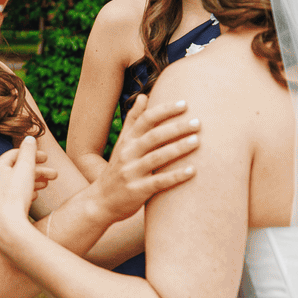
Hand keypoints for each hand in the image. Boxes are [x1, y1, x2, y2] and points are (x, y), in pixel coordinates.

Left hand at [0, 137, 47, 243]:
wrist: (6, 229)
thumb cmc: (15, 197)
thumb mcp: (25, 169)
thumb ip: (28, 151)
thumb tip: (29, 138)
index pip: (15, 155)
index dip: (33, 154)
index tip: (47, 159)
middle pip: (14, 171)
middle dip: (36, 172)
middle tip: (54, 176)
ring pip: (11, 186)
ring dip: (30, 184)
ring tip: (45, 187)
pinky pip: (7, 200)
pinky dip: (20, 196)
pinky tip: (31, 199)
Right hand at [93, 95, 199, 222]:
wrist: (100, 202)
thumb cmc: (117, 170)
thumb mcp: (122, 144)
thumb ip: (133, 121)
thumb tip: (143, 96)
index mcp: (126, 141)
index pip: (145, 119)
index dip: (164, 110)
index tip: (185, 104)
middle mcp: (128, 154)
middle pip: (153, 136)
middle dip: (176, 128)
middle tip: (198, 123)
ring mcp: (131, 173)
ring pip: (157, 157)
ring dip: (178, 148)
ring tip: (197, 141)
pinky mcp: (137, 191)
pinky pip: (159, 182)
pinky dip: (176, 176)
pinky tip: (192, 170)